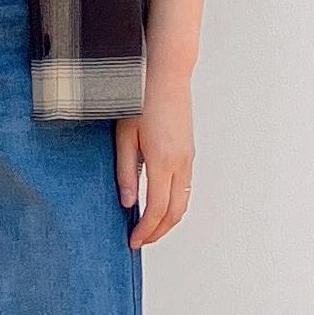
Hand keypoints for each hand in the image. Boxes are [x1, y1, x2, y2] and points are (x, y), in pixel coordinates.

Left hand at [114, 66, 194, 248]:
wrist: (167, 73)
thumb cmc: (140, 99)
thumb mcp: (124, 137)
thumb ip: (126, 172)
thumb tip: (128, 204)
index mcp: (163, 161)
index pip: (157, 209)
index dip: (146, 231)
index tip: (133, 241)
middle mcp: (180, 162)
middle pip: (175, 212)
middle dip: (158, 232)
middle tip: (140, 241)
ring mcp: (188, 157)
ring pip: (184, 202)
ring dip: (168, 220)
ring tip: (148, 228)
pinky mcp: (189, 152)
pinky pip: (185, 188)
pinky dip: (174, 204)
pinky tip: (158, 206)